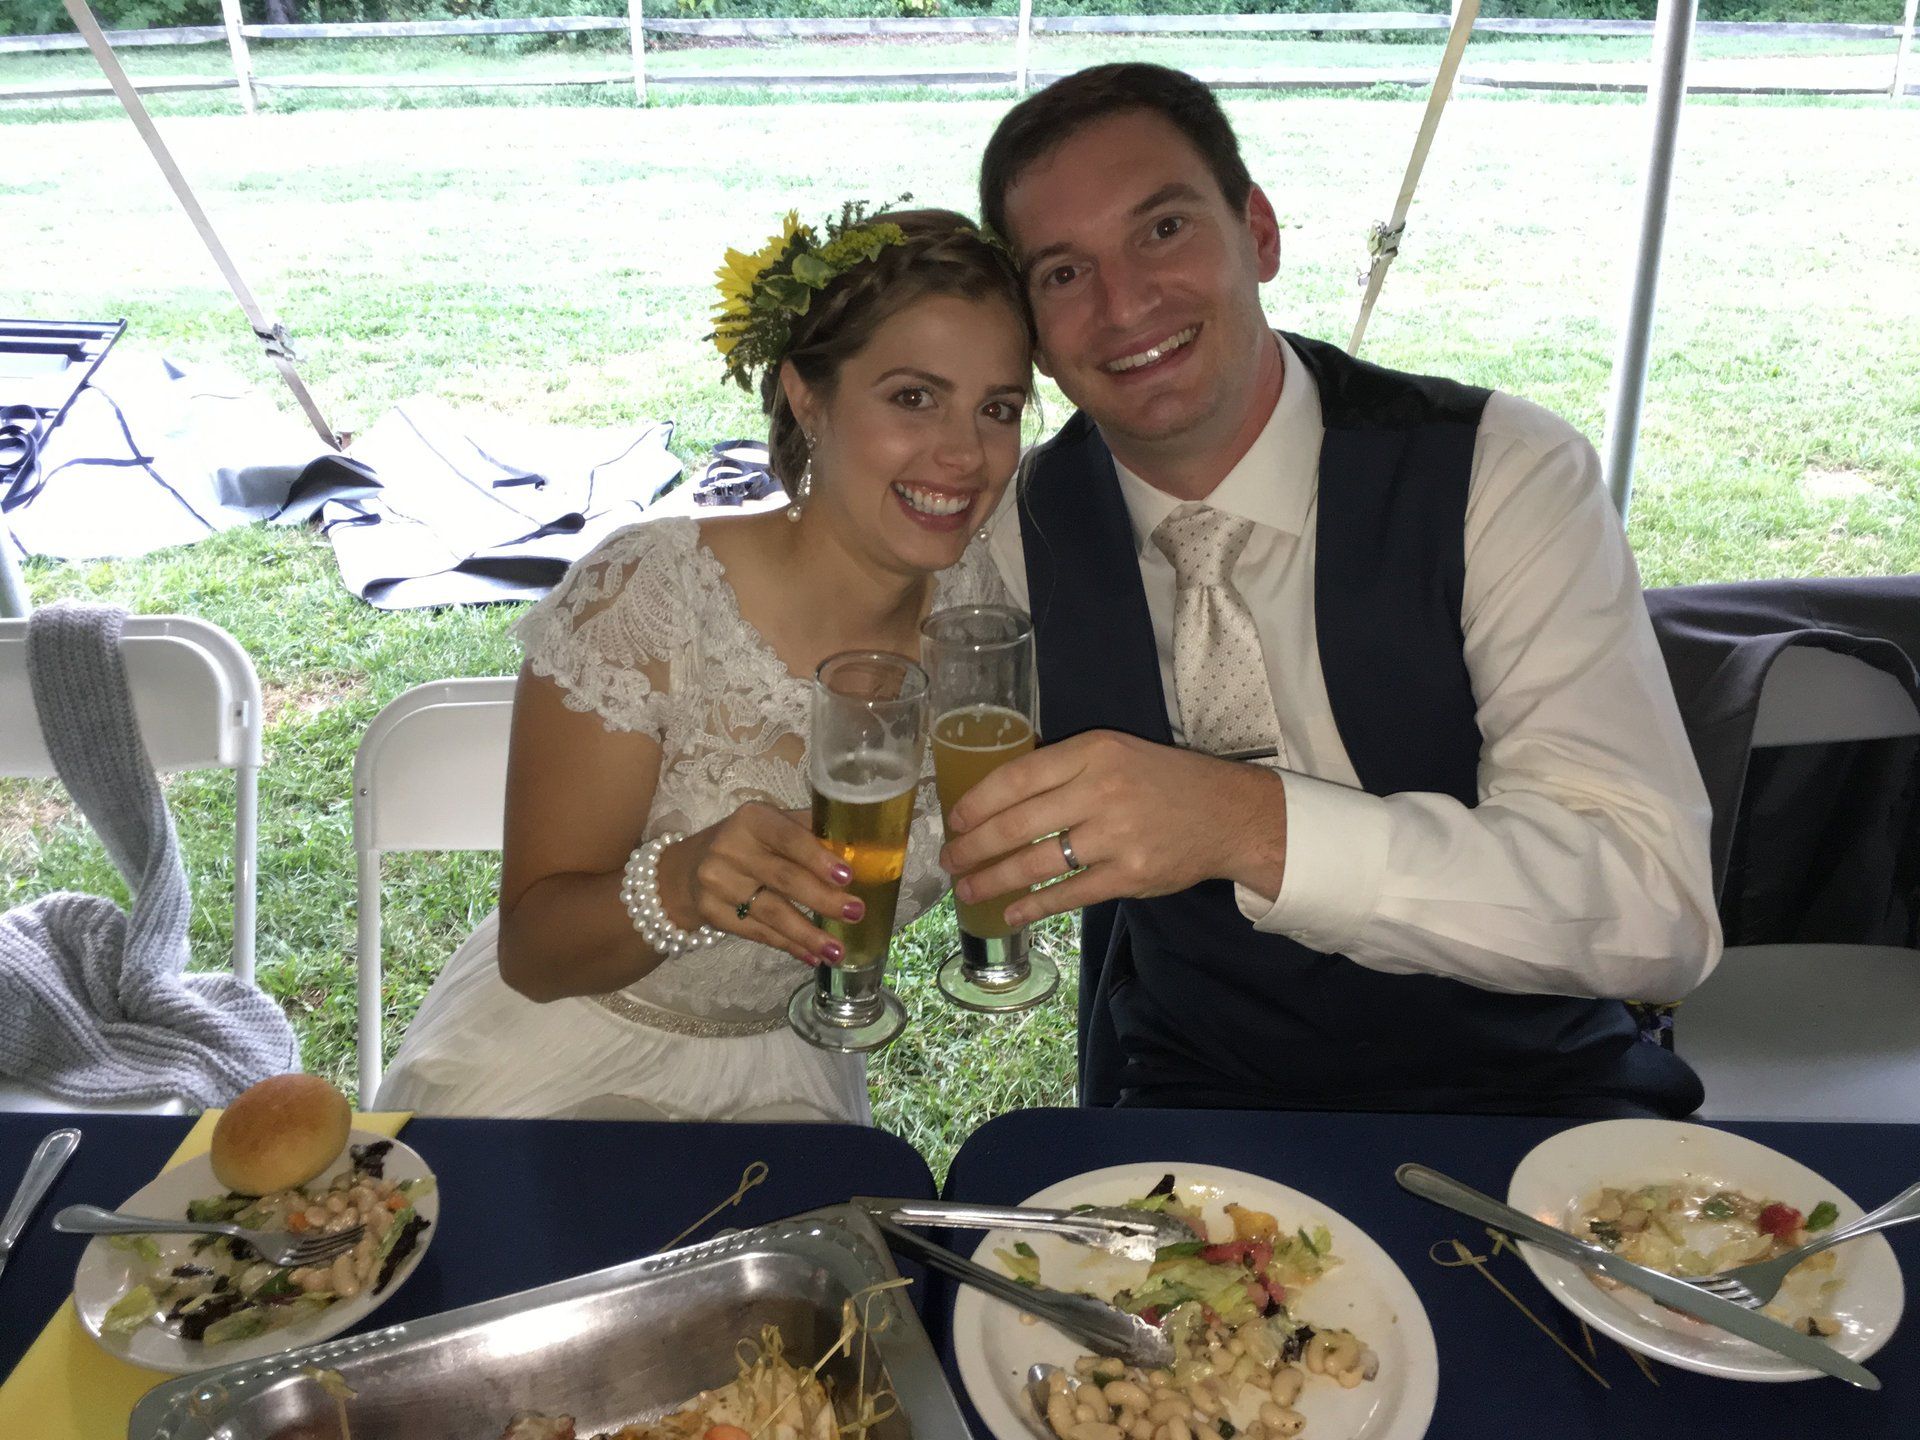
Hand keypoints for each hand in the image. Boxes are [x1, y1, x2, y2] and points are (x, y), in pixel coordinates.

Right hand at [654, 802, 863, 965]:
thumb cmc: (749, 844)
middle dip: (823, 899)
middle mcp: (730, 847)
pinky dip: (788, 946)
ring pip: (771, 912)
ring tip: (837, 951)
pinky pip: (757, 933)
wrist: (689, 868)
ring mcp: (717, 881)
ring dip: (808, 934)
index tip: (847, 877)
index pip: (789, 837)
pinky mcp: (712, 912)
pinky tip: (811, 956)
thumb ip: (811, 833)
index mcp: (753, 819)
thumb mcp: (774, 826)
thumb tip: (862, 850)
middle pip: (783, 878)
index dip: (818, 857)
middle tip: (855, 913)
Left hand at [939, 731, 1288, 927]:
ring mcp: (1116, 836)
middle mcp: (1101, 791)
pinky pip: (1069, 894)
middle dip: (974, 847)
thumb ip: (1062, 766)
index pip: (1018, 777)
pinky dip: (1033, 907)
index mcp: (1092, 752)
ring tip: (968, 890)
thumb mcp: (1113, 753)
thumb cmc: (1160, 781)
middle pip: (1018, 824)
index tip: (953, 820)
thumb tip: (996, 790)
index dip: (977, 802)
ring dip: (993, 880)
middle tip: (949, 861)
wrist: (1226, 814)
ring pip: (1036, 864)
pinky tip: (1010, 912)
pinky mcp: (1130, 876)